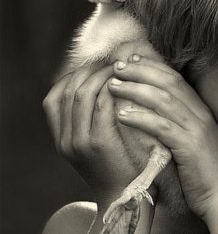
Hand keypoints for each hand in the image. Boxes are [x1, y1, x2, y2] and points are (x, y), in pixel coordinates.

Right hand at [42, 64, 141, 207]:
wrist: (123, 195)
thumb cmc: (114, 166)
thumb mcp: (91, 144)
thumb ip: (86, 121)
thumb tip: (97, 86)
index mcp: (60, 139)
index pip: (54, 97)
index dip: (71, 77)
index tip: (93, 67)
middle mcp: (65, 139)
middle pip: (69, 91)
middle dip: (90, 71)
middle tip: (110, 61)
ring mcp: (79, 142)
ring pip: (84, 94)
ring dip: (103, 76)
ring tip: (120, 68)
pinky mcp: (100, 143)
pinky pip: (102, 106)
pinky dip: (112, 90)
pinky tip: (125, 84)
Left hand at [107, 55, 217, 219]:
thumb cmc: (208, 171)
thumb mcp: (196, 140)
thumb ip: (182, 123)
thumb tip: (158, 111)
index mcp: (202, 111)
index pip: (176, 79)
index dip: (153, 66)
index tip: (132, 61)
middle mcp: (201, 114)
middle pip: (168, 82)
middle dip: (141, 71)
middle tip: (117, 67)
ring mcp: (197, 129)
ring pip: (164, 99)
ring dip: (135, 89)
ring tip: (113, 86)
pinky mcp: (190, 147)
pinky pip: (162, 126)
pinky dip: (141, 118)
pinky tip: (123, 115)